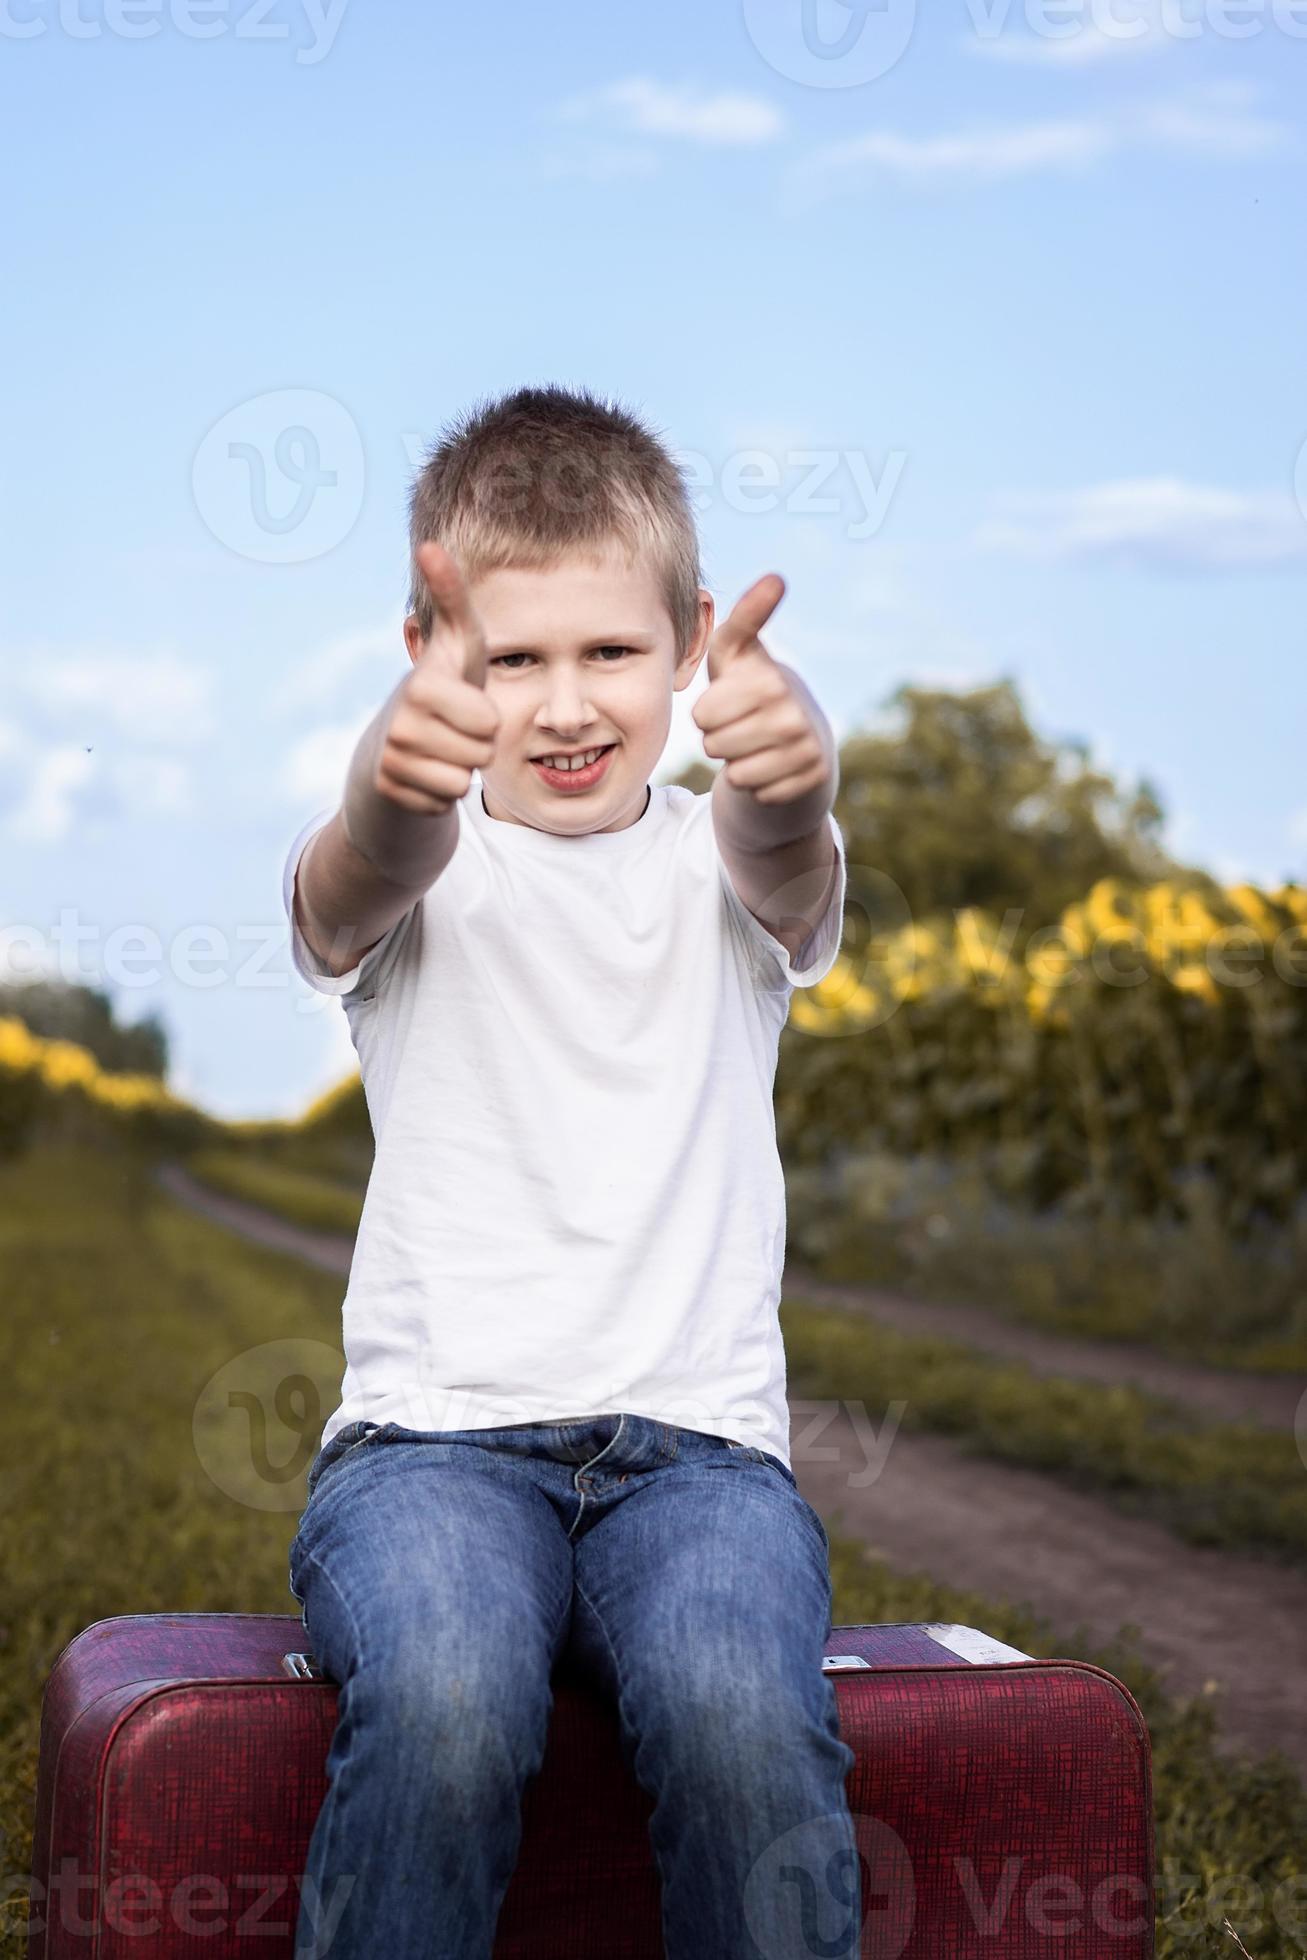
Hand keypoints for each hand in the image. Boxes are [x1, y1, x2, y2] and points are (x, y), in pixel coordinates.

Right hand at [376, 543, 499, 816]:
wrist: (392, 747)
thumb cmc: (441, 691)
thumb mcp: (456, 646)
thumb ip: (453, 598)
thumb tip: (431, 545)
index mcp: (423, 684)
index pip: (489, 722)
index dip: (487, 720)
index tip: (462, 704)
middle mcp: (401, 720)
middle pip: (482, 753)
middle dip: (477, 747)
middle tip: (453, 732)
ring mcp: (391, 757)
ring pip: (463, 781)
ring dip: (460, 772)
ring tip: (441, 752)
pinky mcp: (388, 790)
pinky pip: (443, 803)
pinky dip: (440, 795)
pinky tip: (425, 776)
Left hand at [691, 573, 833, 804]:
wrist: (799, 741)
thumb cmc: (750, 691)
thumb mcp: (737, 654)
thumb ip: (742, 619)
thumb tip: (776, 578)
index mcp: (768, 677)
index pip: (703, 714)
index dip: (706, 712)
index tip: (730, 694)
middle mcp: (792, 708)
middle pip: (713, 741)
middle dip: (717, 738)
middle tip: (739, 726)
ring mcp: (805, 743)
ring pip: (735, 769)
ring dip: (735, 762)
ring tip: (753, 745)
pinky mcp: (812, 776)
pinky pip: (754, 791)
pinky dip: (756, 784)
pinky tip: (770, 766)